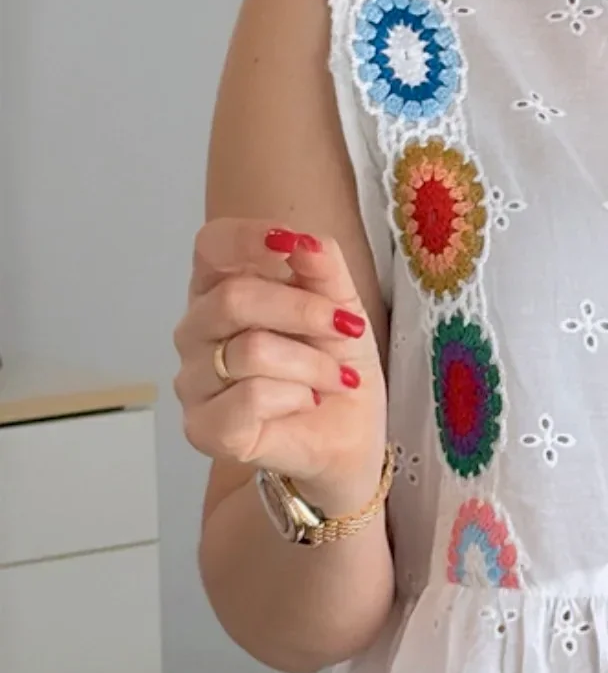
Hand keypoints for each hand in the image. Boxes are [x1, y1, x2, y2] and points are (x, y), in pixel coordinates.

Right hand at [173, 221, 387, 503]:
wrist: (349, 434)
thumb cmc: (333, 364)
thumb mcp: (342, 304)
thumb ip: (323, 268)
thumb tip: (304, 242)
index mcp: (219, 289)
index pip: (211, 247)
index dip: (248, 238)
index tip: (292, 245)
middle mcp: (196, 331)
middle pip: (233, 298)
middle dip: (303, 311)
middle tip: (348, 328)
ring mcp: (193, 381)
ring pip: (250, 351)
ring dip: (313, 364)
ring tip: (337, 379)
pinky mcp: (204, 428)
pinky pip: (250, 397)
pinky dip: (296, 397)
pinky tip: (307, 403)